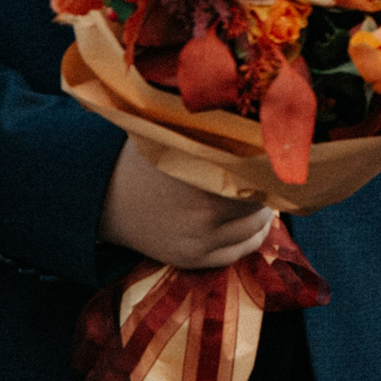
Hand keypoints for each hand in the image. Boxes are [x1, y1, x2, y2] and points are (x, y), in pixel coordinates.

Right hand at [97, 139, 273, 269]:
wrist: (101, 201)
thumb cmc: (143, 162)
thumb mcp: (176, 140)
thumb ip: (214, 137)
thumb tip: (257, 121)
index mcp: (204, 183)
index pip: (261, 179)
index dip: (272, 168)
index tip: (279, 157)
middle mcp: (205, 218)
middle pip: (261, 205)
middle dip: (269, 189)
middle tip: (271, 174)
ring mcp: (198, 244)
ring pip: (254, 231)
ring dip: (262, 213)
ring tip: (262, 194)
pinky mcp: (191, 260)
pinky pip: (238, 253)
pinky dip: (251, 237)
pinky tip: (253, 220)